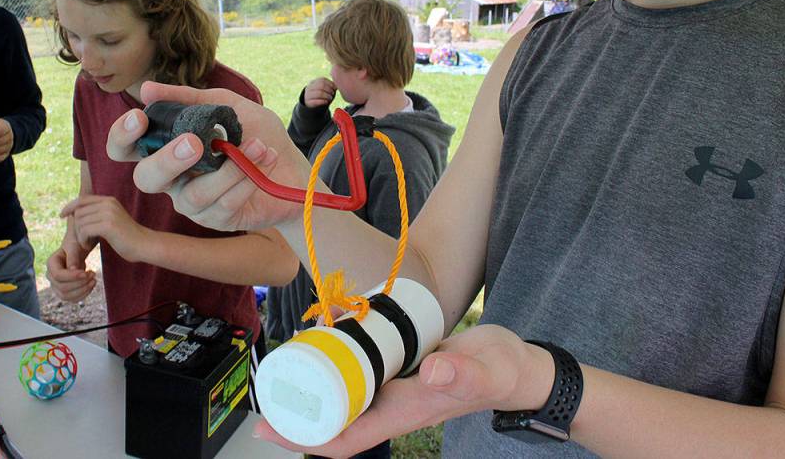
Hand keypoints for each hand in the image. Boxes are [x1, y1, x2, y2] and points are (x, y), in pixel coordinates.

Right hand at [46, 224, 95, 301]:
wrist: (76, 251)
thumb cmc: (75, 246)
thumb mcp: (74, 247)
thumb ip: (73, 257)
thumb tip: (73, 269)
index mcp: (51, 263)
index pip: (58, 275)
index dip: (72, 277)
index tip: (86, 273)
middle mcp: (51, 276)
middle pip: (62, 288)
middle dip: (80, 283)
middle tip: (93, 274)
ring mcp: (56, 286)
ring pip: (66, 296)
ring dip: (83, 290)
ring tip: (94, 280)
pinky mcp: (64, 292)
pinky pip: (72, 300)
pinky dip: (84, 294)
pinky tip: (91, 285)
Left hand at [60, 195, 147, 262]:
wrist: (144, 245)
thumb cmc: (127, 237)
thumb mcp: (112, 220)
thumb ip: (98, 214)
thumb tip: (76, 213)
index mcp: (109, 200)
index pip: (82, 199)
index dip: (70, 206)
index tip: (62, 215)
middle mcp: (108, 203)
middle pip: (79, 211)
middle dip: (76, 227)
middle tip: (82, 239)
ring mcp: (108, 213)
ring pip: (80, 222)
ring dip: (79, 235)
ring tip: (87, 243)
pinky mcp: (108, 225)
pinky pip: (84, 230)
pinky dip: (83, 240)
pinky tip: (89, 245)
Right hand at [105, 82, 307, 232]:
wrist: (294, 169)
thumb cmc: (257, 135)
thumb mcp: (227, 107)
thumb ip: (189, 99)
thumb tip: (147, 89)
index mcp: (167, 148)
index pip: (125, 149)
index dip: (122, 137)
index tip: (141, 118)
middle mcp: (173, 179)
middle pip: (146, 179)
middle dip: (168, 160)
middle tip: (195, 142)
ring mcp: (192, 202)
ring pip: (193, 194)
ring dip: (229, 169)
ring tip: (256, 147)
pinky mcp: (217, 220)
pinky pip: (223, 205)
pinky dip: (246, 180)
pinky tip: (264, 162)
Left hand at [253, 325, 554, 457]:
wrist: (520, 366)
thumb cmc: (504, 372)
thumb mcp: (488, 368)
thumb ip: (466, 371)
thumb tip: (436, 369)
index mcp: (404, 412)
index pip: (345, 438)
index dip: (305, 439)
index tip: (268, 428)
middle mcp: (394, 404)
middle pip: (335, 420)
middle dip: (298, 414)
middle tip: (265, 390)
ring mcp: (396, 388)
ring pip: (345, 396)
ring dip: (315, 387)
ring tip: (284, 368)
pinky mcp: (401, 368)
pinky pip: (360, 373)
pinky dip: (338, 365)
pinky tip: (323, 346)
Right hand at [303, 77, 336, 107]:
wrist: (309, 102)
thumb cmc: (319, 94)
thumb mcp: (322, 88)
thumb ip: (329, 86)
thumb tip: (336, 87)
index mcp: (314, 82)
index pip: (322, 80)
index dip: (330, 84)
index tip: (335, 88)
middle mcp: (310, 87)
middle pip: (321, 86)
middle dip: (329, 90)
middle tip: (333, 93)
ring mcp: (308, 94)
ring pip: (319, 93)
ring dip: (327, 96)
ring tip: (330, 98)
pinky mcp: (308, 102)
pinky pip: (316, 101)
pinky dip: (323, 101)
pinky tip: (326, 102)